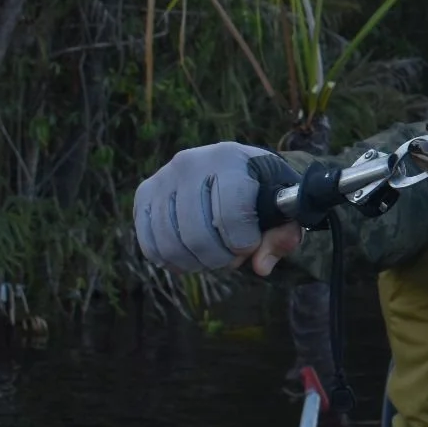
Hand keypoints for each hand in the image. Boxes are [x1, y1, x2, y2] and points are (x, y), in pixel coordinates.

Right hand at [133, 141, 304, 276]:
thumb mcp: (283, 209)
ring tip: (213, 256)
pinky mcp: (144, 194)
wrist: (235, 168)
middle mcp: (190, 163)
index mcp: (230, 160)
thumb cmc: (262, 191)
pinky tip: (190, 256)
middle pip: (196, 234)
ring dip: (196, 262)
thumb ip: (282, 237)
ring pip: (170, 243)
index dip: (243, 242)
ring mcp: (163, 177)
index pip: (230, 213)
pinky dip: (171, 259)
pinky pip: (149, 242)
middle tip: (232, 256)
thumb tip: (260, 266)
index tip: (251, 245)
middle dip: (219, 257)